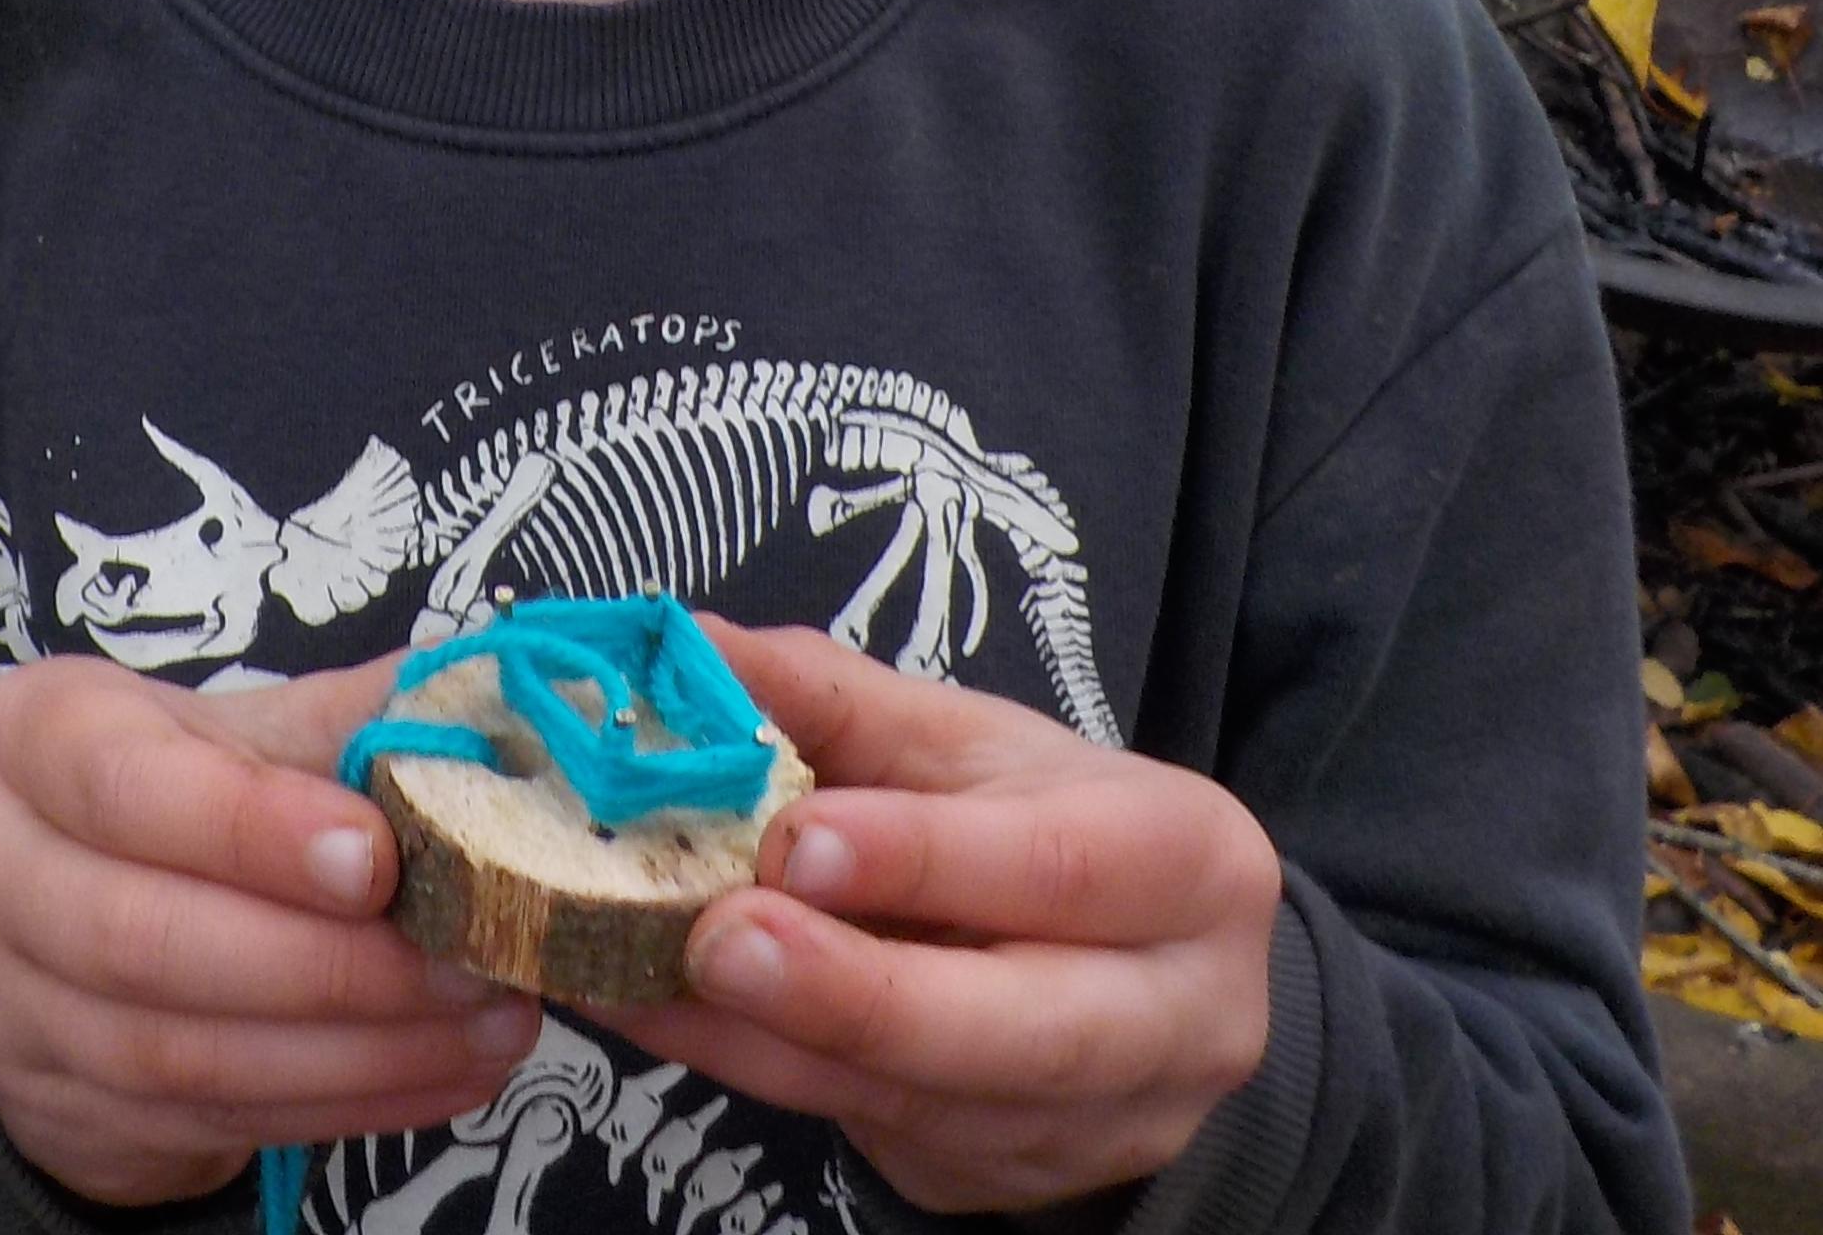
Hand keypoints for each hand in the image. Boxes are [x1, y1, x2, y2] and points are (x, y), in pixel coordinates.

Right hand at [0, 656, 543, 1206]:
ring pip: (181, 1051)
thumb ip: (351, 719)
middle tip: (469, 962)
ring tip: (484, 1023)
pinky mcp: (54, 1105)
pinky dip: (340, 1104)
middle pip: (145, 938)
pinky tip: (437, 1075)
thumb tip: (490, 705)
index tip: (375, 858)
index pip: (126, 785)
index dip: (249, 828)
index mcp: (33, 736)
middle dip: (327, 965)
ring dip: (354, 1051)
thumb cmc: (179, 794)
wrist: (73, 922)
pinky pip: (208, 1118)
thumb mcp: (244, 731)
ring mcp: (3, 1002)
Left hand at [595, 626, 1281, 1214]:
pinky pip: (872, 1133)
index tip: (795, 838)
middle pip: (1019, 1029)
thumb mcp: (973, 743)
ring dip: (766, 1038)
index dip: (926, 859)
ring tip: (635, 969)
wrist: (1139, 972)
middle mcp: (1171, 1016)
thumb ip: (840, 699)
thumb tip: (692, 646)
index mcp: (1187, 864)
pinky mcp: (1007, 1177)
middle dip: (854, 992)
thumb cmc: (1047, 826)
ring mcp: (1098, 1125)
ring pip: (925, 1100)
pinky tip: (661, 1012)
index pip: (1062, 866)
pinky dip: (755, 1068)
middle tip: (716, 941)